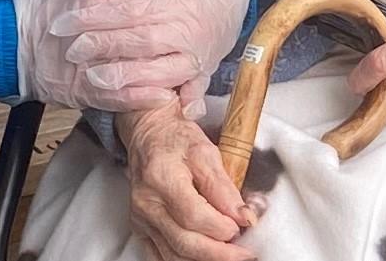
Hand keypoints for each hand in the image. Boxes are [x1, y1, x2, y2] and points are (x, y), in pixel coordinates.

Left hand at [51, 0, 253, 113]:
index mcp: (177, 0)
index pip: (129, 11)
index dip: (93, 17)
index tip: (63, 22)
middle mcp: (189, 31)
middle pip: (141, 43)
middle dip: (103, 48)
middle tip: (71, 51)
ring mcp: (199, 54)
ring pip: (163, 72)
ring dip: (129, 78)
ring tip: (95, 78)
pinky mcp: (205, 71)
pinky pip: (194, 90)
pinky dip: (185, 101)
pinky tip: (172, 109)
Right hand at [117, 104, 254, 260]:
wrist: (149, 136)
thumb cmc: (176, 140)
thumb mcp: (206, 152)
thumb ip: (224, 187)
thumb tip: (243, 216)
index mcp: (162, 178)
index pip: (194, 216)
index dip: (221, 227)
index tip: (241, 226)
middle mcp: (147, 202)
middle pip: (184, 243)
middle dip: (220, 254)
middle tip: (244, 253)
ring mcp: (141, 219)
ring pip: (173, 256)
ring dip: (205, 260)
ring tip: (229, 254)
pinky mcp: (141, 229)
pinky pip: (160, 257)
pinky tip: (204, 258)